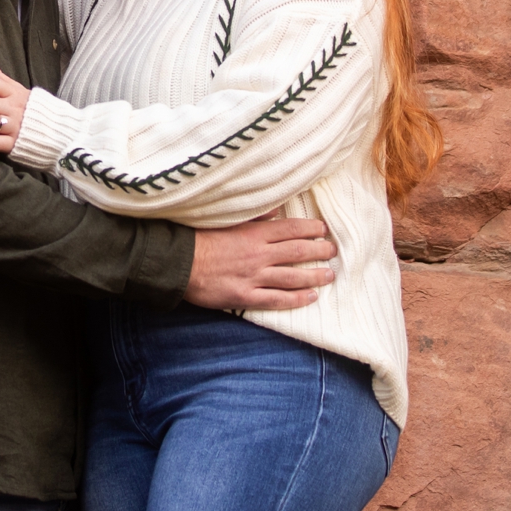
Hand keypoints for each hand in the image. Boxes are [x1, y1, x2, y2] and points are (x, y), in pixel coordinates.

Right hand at [186, 215, 335, 310]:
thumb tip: (276, 210)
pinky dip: (296, 299)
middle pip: (297, 252)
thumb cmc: (198, 238)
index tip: (324, 230)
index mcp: (253, 233)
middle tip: (333, 251)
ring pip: (293, 277)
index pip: (291, 229)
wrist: (178, 264)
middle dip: (319, 251)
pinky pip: (277, 300)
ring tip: (330, 275)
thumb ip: (253, 216)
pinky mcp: (245, 296)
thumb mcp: (225, 220)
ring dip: (314, 276)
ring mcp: (253, 277)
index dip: (311, 229)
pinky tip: (311, 297)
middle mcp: (258, 255)